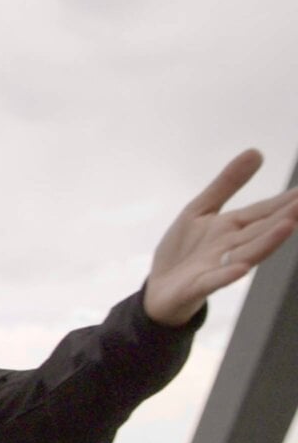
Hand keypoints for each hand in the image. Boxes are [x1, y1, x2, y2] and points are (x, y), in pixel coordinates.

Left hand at [145, 149, 297, 326]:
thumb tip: (257, 151)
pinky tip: (242, 268)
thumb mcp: (200, 210)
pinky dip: (228, 274)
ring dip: (268, 241)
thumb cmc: (183, 251)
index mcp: (233, 228)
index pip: (265, 210)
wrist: (158, 290)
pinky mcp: (198, 285)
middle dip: (287, 216)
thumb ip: (226, 184)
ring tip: (288, 225)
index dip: (287, 200)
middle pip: (263, 229)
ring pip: (248, 252)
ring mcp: (218, 267)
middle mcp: (232, 246)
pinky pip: (216, 280)